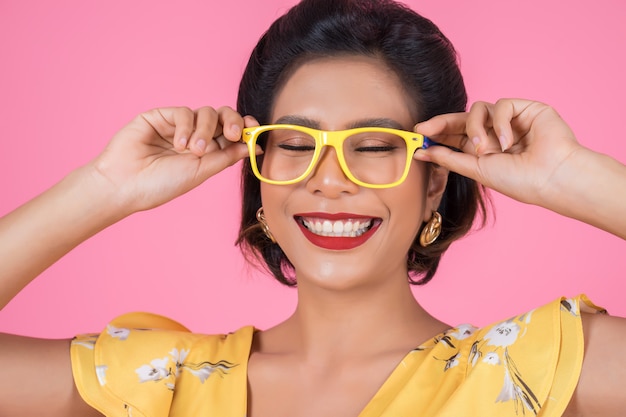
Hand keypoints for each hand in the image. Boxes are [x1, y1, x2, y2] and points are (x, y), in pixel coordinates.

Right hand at [89, 106, 252, 213]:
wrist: (126, 185)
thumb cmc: (161, 185)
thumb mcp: (201, 172)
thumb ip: (227, 156)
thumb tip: (255, 146)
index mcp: (208, 152)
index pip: (232, 133)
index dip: (245, 128)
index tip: (254, 130)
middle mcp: (195, 136)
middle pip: (223, 117)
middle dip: (232, 122)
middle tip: (233, 135)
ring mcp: (178, 126)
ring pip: (205, 113)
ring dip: (205, 130)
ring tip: (194, 150)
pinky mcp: (160, 116)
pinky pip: (183, 112)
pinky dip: (185, 127)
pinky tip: (178, 144)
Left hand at [413, 99, 582, 207]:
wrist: (553, 177)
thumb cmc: (520, 181)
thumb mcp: (479, 170)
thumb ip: (451, 159)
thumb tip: (423, 153)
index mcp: (483, 149)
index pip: (454, 136)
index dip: (436, 134)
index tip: (417, 135)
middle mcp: (494, 133)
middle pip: (461, 120)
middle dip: (441, 124)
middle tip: (424, 129)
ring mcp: (509, 120)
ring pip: (478, 110)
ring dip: (476, 129)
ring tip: (486, 149)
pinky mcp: (525, 109)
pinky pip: (500, 105)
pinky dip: (500, 123)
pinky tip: (509, 142)